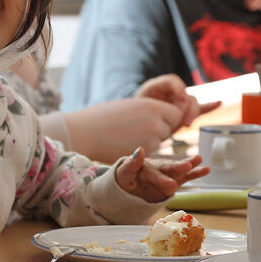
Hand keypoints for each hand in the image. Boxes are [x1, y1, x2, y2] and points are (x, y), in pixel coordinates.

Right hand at [65, 98, 189, 161]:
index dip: (167, 118)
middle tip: (137, 129)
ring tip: (127, 136)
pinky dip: (142, 151)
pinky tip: (125, 144)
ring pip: (161, 141)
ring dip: (150, 140)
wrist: (84, 132)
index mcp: (153, 106)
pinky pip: (151, 153)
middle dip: (160, 130)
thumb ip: (151, 111)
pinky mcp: (144, 155)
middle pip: (170, 128)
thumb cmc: (103, 117)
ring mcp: (152, 140)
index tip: (154, 120)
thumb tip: (165, 116)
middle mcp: (156, 122)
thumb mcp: (131, 106)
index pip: (176, 114)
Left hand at [115, 148, 208, 202]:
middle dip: (176, 167)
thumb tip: (139, 150)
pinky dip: (195, 174)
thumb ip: (131, 164)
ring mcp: (166, 175)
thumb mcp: (122, 173)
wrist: (127, 190)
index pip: (152, 172)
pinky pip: (185, 178)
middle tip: (186, 166)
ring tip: (200, 159)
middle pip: (168, 168)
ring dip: (190, 166)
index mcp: (144, 166)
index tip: (169, 184)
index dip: (159, 177)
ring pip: (179, 170)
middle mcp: (157, 168)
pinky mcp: (173, 182)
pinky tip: (206, 169)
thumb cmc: (124, 179)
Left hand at [135, 74, 220, 127]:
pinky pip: (200, 109)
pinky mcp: (184, 114)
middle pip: (188, 97)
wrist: (133, 121)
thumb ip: (162, 90)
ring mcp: (181, 103)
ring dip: (193, 114)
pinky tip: (219, 102)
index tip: (179, 98)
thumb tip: (182, 97)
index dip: (178, 89)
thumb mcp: (144, 94)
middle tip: (183, 122)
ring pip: (193, 105)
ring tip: (187, 124)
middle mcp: (174, 92)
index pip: (174, 81)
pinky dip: (210, 106)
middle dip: (188, 108)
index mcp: (162, 85)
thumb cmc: (137, 106)